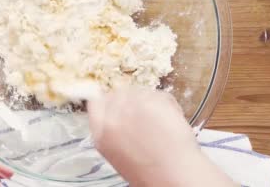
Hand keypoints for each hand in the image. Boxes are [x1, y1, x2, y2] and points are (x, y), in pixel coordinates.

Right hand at [87, 88, 234, 186]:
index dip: (109, 102)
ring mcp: (132, 105)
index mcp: (100, 133)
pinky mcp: (152, 99)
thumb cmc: (150, 175)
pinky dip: (166, 104)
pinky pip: (158, 94)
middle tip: (145, 114)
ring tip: (160, 121)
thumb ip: (114, 130)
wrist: (174, 177)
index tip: (119, 105)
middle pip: (117, 93)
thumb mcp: (118, 154)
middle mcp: (112, 116)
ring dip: (149, 101)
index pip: (96, 103)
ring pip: (138, 91)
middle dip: (131, 101)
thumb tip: (120, 114)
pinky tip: (171, 120)